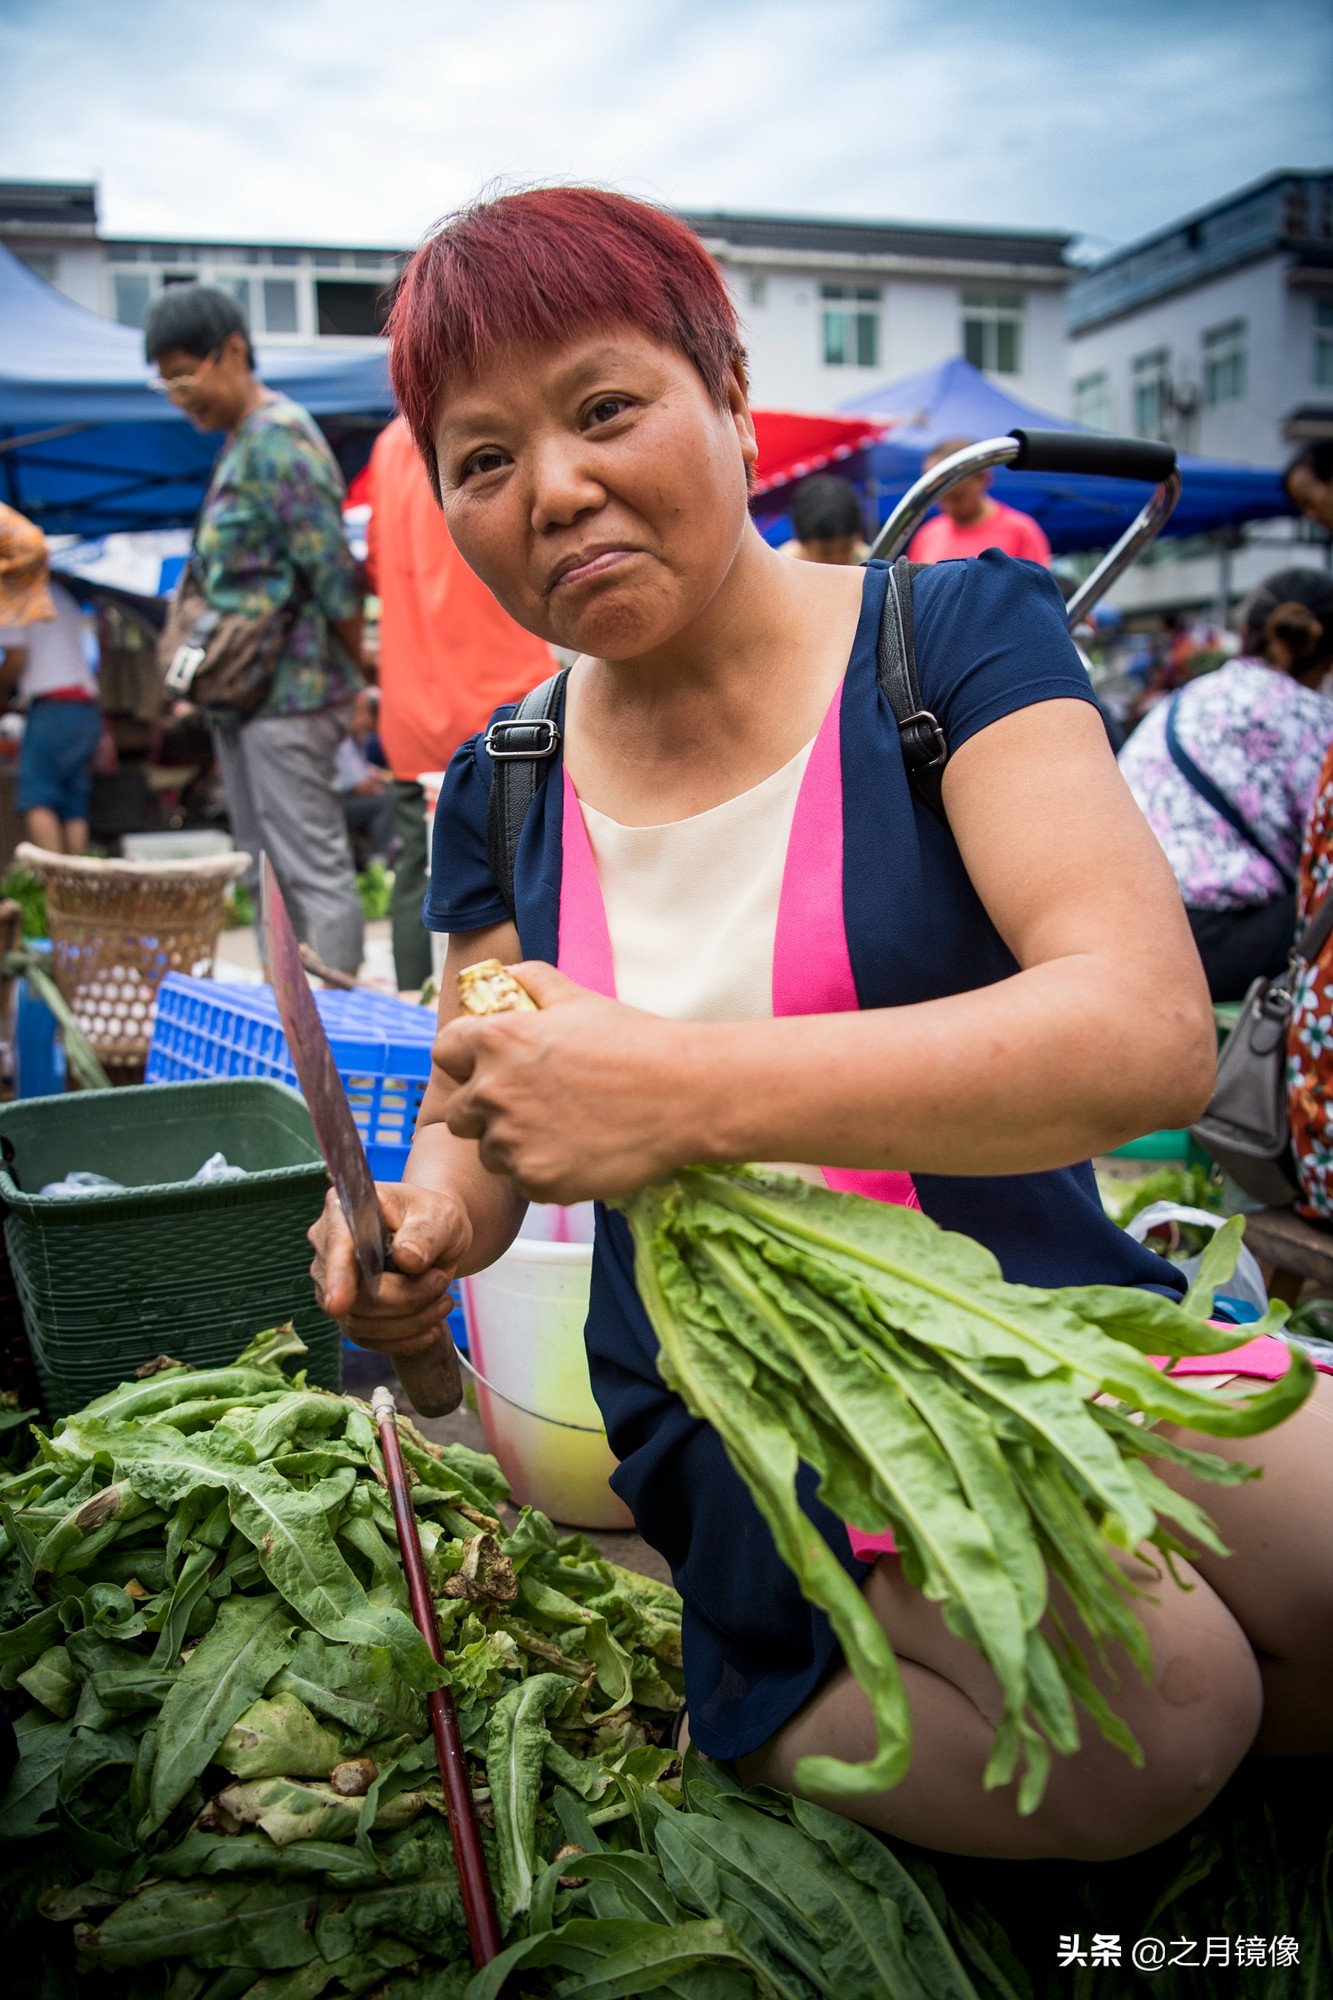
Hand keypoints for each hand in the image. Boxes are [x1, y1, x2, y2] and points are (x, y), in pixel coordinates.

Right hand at [308, 1181, 471, 1355]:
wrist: (438, 1238)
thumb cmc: (434, 1219)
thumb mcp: (441, 1217)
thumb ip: (426, 1234)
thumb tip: (407, 1258)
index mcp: (342, 1210)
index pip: (336, 1247)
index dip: (337, 1276)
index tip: (339, 1303)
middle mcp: (328, 1246)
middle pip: (352, 1294)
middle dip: (404, 1298)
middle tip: (441, 1281)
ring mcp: (332, 1282)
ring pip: (358, 1323)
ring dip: (409, 1321)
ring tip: (443, 1300)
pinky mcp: (347, 1310)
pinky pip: (367, 1339)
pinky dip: (403, 1340)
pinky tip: (430, 1329)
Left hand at [434, 962, 689, 1202]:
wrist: (683, 1094)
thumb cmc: (634, 1042)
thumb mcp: (578, 999)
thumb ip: (532, 981)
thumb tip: (505, 973)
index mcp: (497, 1041)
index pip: (444, 1052)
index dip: (464, 1059)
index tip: (486, 1068)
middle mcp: (493, 1092)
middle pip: (459, 1111)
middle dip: (485, 1110)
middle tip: (530, 1106)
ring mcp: (512, 1141)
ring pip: (488, 1152)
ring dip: (513, 1145)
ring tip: (561, 1130)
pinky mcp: (536, 1181)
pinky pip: (522, 1181)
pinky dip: (544, 1171)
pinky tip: (579, 1152)